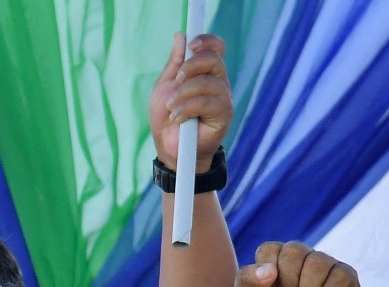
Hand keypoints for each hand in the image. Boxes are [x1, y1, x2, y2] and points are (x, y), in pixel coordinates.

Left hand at [148, 32, 231, 170]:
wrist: (169, 149)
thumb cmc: (167, 118)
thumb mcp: (165, 87)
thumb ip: (175, 63)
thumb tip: (181, 36)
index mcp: (206, 73)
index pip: (216, 48)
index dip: (206, 41)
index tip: (191, 45)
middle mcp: (218, 82)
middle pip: (214, 60)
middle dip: (191, 67)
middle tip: (176, 81)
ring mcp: (223, 98)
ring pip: (208, 82)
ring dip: (184, 93)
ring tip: (171, 108)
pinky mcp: (224, 115)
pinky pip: (207, 102)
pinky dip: (186, 109)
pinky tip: (177, 118)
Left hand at [235, 242, 362, 286]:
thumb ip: (245, 283)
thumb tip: (268, 269)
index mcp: (275, 261)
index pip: (269, 249)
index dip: (266, 277)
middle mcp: (301, 259)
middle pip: (293, 250)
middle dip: (288, 284)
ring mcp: (326, 266)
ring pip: (317, 261)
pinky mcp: (347, 277)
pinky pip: (338, 275)